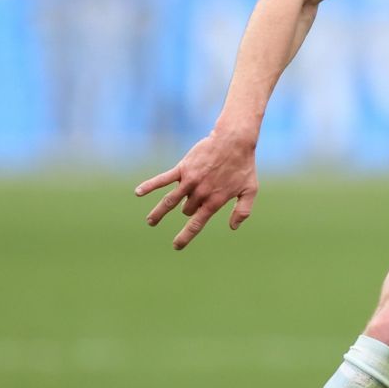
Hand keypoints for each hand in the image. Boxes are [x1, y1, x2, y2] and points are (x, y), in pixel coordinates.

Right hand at [135, 127, 258, 249]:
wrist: (234, 141)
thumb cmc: (244, 166)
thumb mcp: (250, 190)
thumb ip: (243, 211)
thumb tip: (233, 227)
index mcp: (215, 201)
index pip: (196, 224)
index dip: (185, 237)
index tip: (176, 246)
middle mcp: (200, 193)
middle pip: (186, 210)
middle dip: (187, 210)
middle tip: (192, 203)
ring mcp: (190, 181)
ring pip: (169, 201)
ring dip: (158, 213)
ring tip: (150, 222)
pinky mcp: (183, 168)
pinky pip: (163, 179)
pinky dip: (149, 185)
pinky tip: (138, 192)